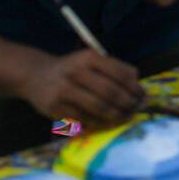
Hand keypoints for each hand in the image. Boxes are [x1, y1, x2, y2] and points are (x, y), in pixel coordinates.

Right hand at [20, 50, 142, 129]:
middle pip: (111, 92)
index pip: (120, 73)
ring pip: (98, 108)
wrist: (35, 75)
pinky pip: (84, 118)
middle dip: (128, 103)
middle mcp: (76, 72)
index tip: (142, 95)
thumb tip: (137, 82)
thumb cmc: (72, 68)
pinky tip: (106, 121)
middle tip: (135, 110)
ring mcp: (64, 90)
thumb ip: (114, 68)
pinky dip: (98, 121)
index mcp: (89, 57)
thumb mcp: (91, 60)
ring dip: (116, 115)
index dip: (135, 87)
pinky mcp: (55, 107)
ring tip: (125, 117)